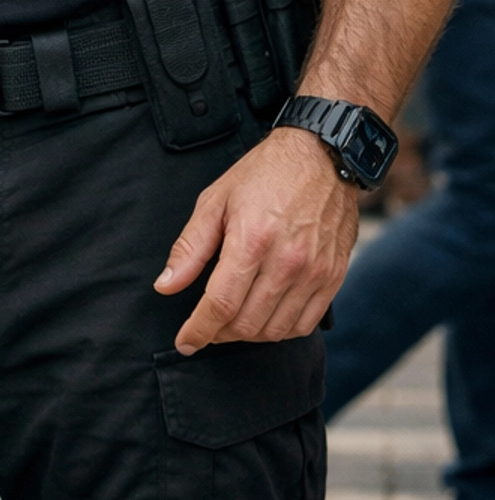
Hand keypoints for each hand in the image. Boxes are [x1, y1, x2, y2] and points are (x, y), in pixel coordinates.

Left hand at [155, 127, 358, 353]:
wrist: (321, 156)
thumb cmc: (264, 174)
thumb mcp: (215, 200)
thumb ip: (190, 248)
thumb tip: (166, 285)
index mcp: (251, 240)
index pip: (220, 304)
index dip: (198, 330)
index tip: (184, 342)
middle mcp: (286, 261)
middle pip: (247, 323)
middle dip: (219, 333)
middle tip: (206, 325)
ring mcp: (314, 272)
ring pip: (275, 330)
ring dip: (249, 334)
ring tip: (233, 320)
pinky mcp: (333, 277)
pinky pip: (304, 324)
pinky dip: (280, 330)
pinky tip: (265, 317)